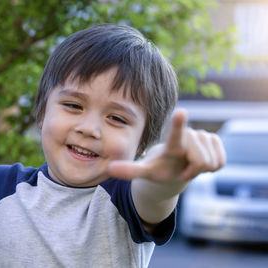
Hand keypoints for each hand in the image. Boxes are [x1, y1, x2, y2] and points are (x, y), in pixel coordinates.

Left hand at [108, 110, 225, 182]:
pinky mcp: (215, 140)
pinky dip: (213, 166)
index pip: (175, 137)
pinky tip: (200, 164)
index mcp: (171, 145)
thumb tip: (109, 168)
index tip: (180, 111)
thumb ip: (129, 170)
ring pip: (211, 160)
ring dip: (202, 169)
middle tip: (183, 170)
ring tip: (189, 165)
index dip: (178, 126)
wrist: (174, 169)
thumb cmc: (159, 170)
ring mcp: (202, 137)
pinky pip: (221, 160)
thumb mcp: (144, 172)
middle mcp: (187, 136)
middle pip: (201, 158)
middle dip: (194, 169)